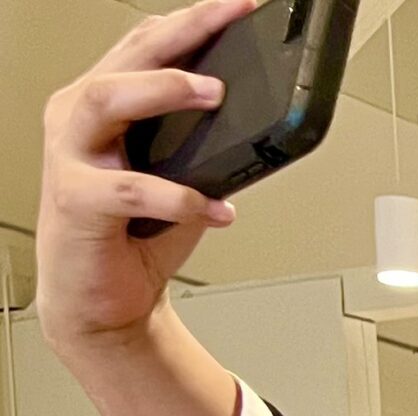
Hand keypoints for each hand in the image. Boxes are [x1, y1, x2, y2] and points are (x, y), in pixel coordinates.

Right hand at [37, 0, 254, 415]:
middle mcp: (80, 120)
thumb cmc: (136, 235)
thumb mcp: (180, 177)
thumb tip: (262, 119)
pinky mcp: (76, 203)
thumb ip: (204, 143)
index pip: (148, 44)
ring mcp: (72, 157)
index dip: (194, 20)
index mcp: (106, 104)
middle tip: (230, 20)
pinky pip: (131, 190)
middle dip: (183, 33)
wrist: (102, 300)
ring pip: (106, 99)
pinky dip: (182, 197)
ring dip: (162, 89)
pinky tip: (220, 209)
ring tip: (213, 90)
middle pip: (127, 56)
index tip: (242, 5)